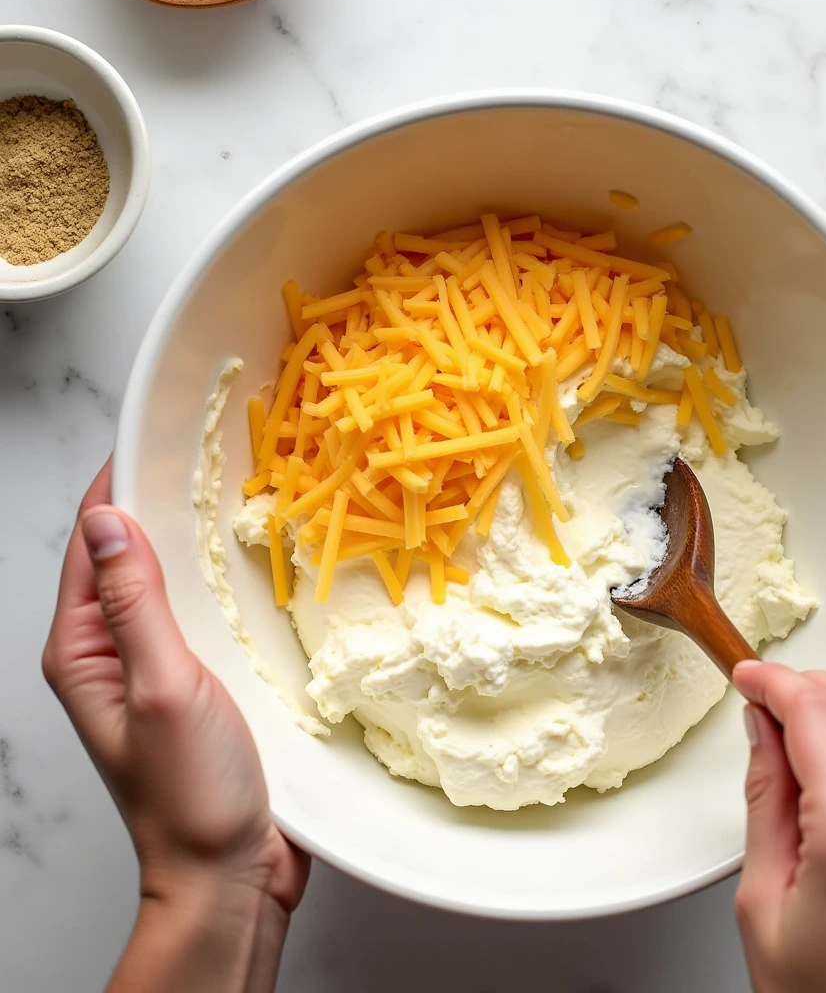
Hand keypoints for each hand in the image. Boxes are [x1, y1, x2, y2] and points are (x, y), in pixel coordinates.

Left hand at [44, 461, 308, 991]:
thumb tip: (107, 522)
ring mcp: (159, 667)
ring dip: (196, 539)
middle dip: (161, 503)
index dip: (117, 487)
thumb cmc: (189, 793)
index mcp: (85, 650)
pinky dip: (222, 580)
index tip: (156, 436)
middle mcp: (115, 652)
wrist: (228, 872)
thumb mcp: (160, 688)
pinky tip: (257, 564)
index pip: (90, 546)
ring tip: (238, 493)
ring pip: (169, 582)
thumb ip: (135, 604)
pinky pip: (203, 613)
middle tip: (211, 454)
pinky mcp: (200, 682)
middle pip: (128, 557)